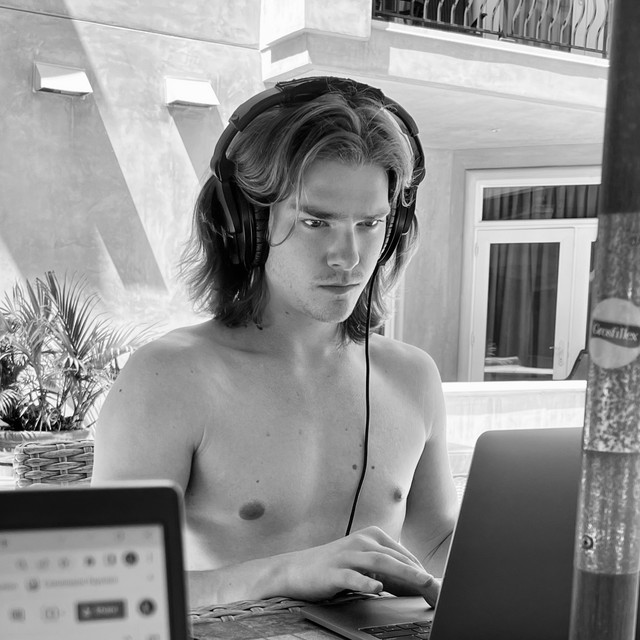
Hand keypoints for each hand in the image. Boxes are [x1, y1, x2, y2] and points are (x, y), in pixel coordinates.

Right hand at [277, 526, 439, 605]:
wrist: (296, 570)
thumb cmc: (334, 568)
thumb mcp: (363, 565)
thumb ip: (388, 571)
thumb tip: (419, 584)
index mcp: (371, 536)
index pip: (402, 554)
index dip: (422, 570)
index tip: (439, 586)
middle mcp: (361, 542)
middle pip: (395, 557)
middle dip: (419, 573)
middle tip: (438, 587)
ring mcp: (347, 555)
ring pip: (380, 563)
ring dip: (404, 572)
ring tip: (422, 581)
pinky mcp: (333, 571)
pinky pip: (353, 576)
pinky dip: (366, 582)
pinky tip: (377, 589)